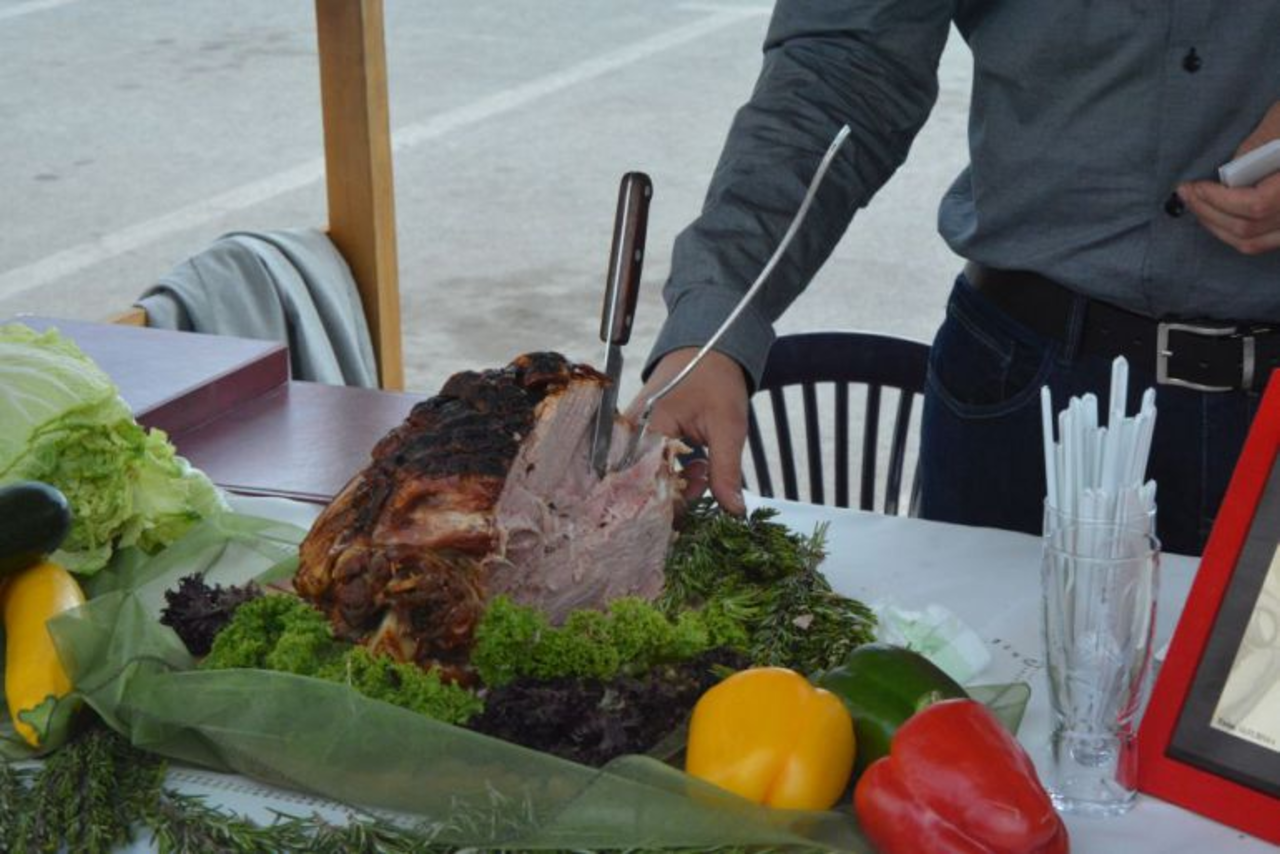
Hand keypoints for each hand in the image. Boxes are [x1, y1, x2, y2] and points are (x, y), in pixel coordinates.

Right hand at [626, 347, 749, 514]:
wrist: (710, 346)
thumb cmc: (717, 379)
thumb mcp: (728, 426)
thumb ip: (726, 471)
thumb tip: (733, 512)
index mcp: (648, 428)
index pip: (649, 483)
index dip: (674, 503)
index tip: (701, 500)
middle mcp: (631, 432)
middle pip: (644, 482)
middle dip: (677, 492)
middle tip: (706, 479)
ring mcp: (632, 431)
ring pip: (648, 475)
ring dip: (676, 481)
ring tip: (703, 467)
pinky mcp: (640, 432)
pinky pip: (649, 463)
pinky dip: (671, 469)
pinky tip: (694, 463)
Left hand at [1180, 101, 1279, 255]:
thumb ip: (1257, 146)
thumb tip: (1228, 175)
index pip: (1257, 205)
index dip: (1219, 200)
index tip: (1194, 186)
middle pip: (1249, 229)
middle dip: (1209, 213)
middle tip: (1185, 195)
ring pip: (1253, 242)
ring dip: (1217, 227)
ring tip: (1196, 206)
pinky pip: (1263, 243)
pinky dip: (1235, 233)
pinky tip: (1218, 215)